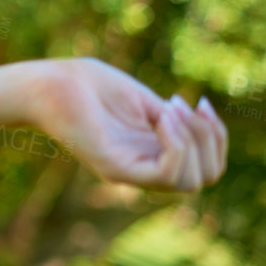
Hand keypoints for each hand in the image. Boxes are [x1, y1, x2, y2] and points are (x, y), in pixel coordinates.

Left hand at [26, 57, 227, 191]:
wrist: (49, 83)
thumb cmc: (89, 85)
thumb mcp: (144, 100)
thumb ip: (173, 117)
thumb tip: (201, 123)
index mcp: (153, 152)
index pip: (207, 166)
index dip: (216, 136)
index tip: (199, 102)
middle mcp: (144, 167)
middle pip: (207, 177)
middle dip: (210, 138)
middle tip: (180, 105)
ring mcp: (130, 171)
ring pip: (192, 182)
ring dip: (193, 141)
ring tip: (168, 111)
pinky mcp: (115, 169)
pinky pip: (167, 175)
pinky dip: (176, 145)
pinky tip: (159, 117)